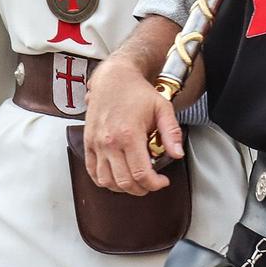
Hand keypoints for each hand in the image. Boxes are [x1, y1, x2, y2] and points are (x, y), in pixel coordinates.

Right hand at [82, 58, 180, 195]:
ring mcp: (96, 143)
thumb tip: (177, 154)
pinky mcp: (88, 142)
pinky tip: (116, 177)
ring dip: (122, 188)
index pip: (141, 174)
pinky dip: (103, 180)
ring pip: (106, 181)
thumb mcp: (162, 108)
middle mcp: (109, 142)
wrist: (113, 77)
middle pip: (124, 182)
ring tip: (135, 181)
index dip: (154, 184)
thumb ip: (171, 132)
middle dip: (141, 189)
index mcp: (129, 135)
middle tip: (151, 183)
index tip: (162, 181)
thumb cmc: (137, 91)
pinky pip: (92, 171)